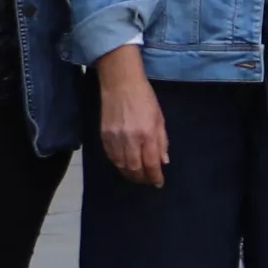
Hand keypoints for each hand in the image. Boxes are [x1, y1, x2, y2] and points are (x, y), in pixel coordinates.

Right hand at [96, 49, 167, 187]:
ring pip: (121, 165)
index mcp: (147, 134)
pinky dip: (118, 164)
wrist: (120, 84)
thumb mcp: (160, 119)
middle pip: (134, 168)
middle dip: (142, 178)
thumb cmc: (145, 99)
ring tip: (137, 177)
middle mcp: (130, 139)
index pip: (151, 163)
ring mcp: (114, 138)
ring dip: (130, 174)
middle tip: (148, 181)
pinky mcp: (103, 135)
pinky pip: (110, 156)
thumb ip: (162, 141)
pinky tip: (124, 166)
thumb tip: (163, 161)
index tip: (158, 183)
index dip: (155, 177)